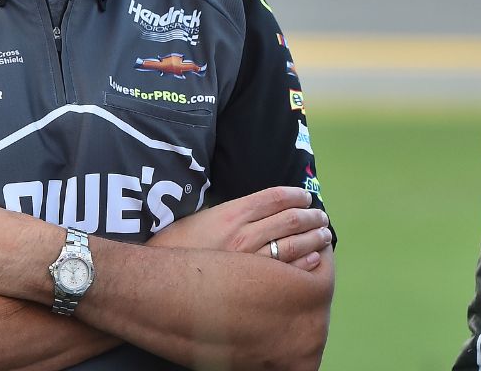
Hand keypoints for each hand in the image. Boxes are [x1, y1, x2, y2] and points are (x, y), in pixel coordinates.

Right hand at [148, 186, 330, 270]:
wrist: (157, 282)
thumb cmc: (178, 249)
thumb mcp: (203, 219)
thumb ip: (232, 214)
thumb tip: (259, 210)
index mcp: (232, 213)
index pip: (276, 197)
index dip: (297, 195)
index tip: (306, 198)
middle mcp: (244, 234)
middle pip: (291, 219)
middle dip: (312, 217)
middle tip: (321, 217)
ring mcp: (249, 261)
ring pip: (295, 244)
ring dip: (315, 238)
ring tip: (324, 235)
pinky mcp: (251, 285)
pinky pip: (287, 270)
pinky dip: (306, 262)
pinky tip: (314, 258)